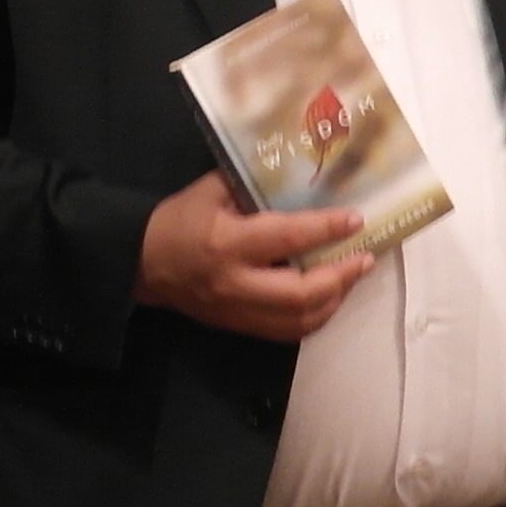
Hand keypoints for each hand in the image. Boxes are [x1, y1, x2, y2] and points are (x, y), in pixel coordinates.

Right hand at [136, 177, 375, 341]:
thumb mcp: (211, 191)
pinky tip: (329, 297)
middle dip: (340, 277)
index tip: (355, 220)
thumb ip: (253, 185)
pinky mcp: (238, 325)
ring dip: (334, 300)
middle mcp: (235, 283)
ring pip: (298, 320)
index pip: (287, 239)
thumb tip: (301, 175)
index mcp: (227, 244)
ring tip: (352, 276)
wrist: (141, 263)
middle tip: (364, 258)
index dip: (326, 230)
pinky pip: (286, 331)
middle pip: (300, 294)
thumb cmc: (179, 220)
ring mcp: (237, 310)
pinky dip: (314, 316)